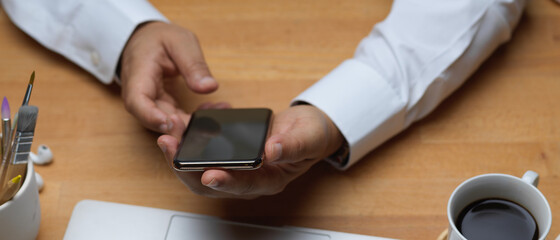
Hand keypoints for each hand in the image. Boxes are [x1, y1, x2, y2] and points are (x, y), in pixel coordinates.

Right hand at [120, 21, 217, 132]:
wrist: (145, 40)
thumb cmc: (158, 39)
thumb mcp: (180, 42)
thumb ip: (193, 65)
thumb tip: (209, 87)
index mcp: (138, 76)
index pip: (138, 104)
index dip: (154, 117)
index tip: (174, 122)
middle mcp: (140, 97)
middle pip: (156, 121)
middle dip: (184, 128)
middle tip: (211, 124)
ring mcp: (151, 105)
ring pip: (170, 125)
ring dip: (195, 124)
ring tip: (219, 112)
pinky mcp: (164, 108)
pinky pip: (179, 119)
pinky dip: (196, 118)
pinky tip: (214, 109)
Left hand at [157, 105, 343, 198]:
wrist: (307, 128)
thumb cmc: (310, 136)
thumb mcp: (308, 137)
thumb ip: (291, 146)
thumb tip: (271, 151)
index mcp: (269, 180)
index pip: (243, 186)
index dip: (225, 182)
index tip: (210, 174)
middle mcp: (248, 179)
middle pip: (209, 182)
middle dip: (186, 166)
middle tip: (170, 144)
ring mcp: (236, 167)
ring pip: (200, 167)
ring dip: (182, 152)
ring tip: (171, 131)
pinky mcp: (228, 153)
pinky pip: (204, 151)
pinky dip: (192, 137)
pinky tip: (190, 119)